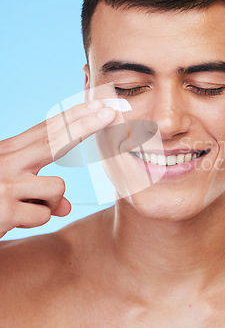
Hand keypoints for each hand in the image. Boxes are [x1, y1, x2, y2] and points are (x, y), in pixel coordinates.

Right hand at [0, 100, 114, 237]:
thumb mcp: (9, 192)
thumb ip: (38, 193)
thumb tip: (66, 207)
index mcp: (7, 152)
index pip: (46, 130)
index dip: (74, 117)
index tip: (97, 105)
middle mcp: (5, 161)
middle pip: (55, 139)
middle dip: (86, 124)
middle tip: (111, 112)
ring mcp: (3, 183)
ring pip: (57, 188)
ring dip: (48, 203)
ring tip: (21, 209)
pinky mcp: (3, 208)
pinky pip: (43, 215)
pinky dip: (34, 221)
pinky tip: (9, 221)